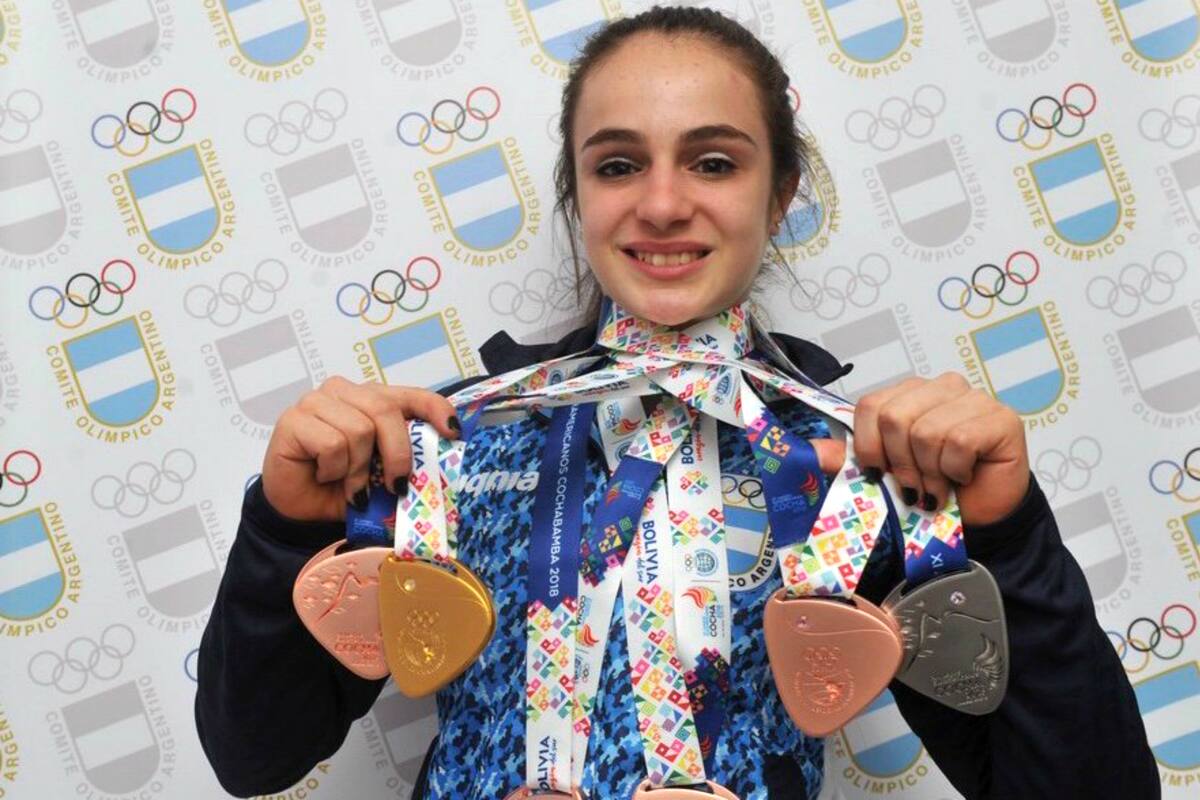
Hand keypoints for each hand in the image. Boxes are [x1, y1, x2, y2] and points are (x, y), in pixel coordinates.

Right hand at [261, 376, 460, 523]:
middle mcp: (344, 392)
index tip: (452, 433)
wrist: (299, 510)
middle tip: (396, 486)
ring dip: (358, 470)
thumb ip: (404, 463)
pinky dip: (334, 469)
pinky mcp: (293, 419)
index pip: (410, 394)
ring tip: (350, 485)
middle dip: (398, 454)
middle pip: (385, 411)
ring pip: (359, 430)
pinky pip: (331, 443)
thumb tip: (438, 470)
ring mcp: (316, 401)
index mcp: (371, 399)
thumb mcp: (382, 475)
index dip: (435, 409)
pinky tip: (322, 475)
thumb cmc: (342, 487)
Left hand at [805, 372, 1028, 526]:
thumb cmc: (935, 490)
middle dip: (900, 464)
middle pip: (895, 417)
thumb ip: (851, 459)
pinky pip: (960, 441)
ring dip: (930, 473)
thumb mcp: (886, 475)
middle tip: (914, 486)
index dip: (869, 446)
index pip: (871, 405)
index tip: (880, 474)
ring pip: (927, 432)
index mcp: (909, 394)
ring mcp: (974, 399)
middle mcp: (941, 388)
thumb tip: (809, 451)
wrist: (982, 517)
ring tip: (939, 486)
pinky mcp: (1001, 418)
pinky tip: (963, 477)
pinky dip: (955, 470)